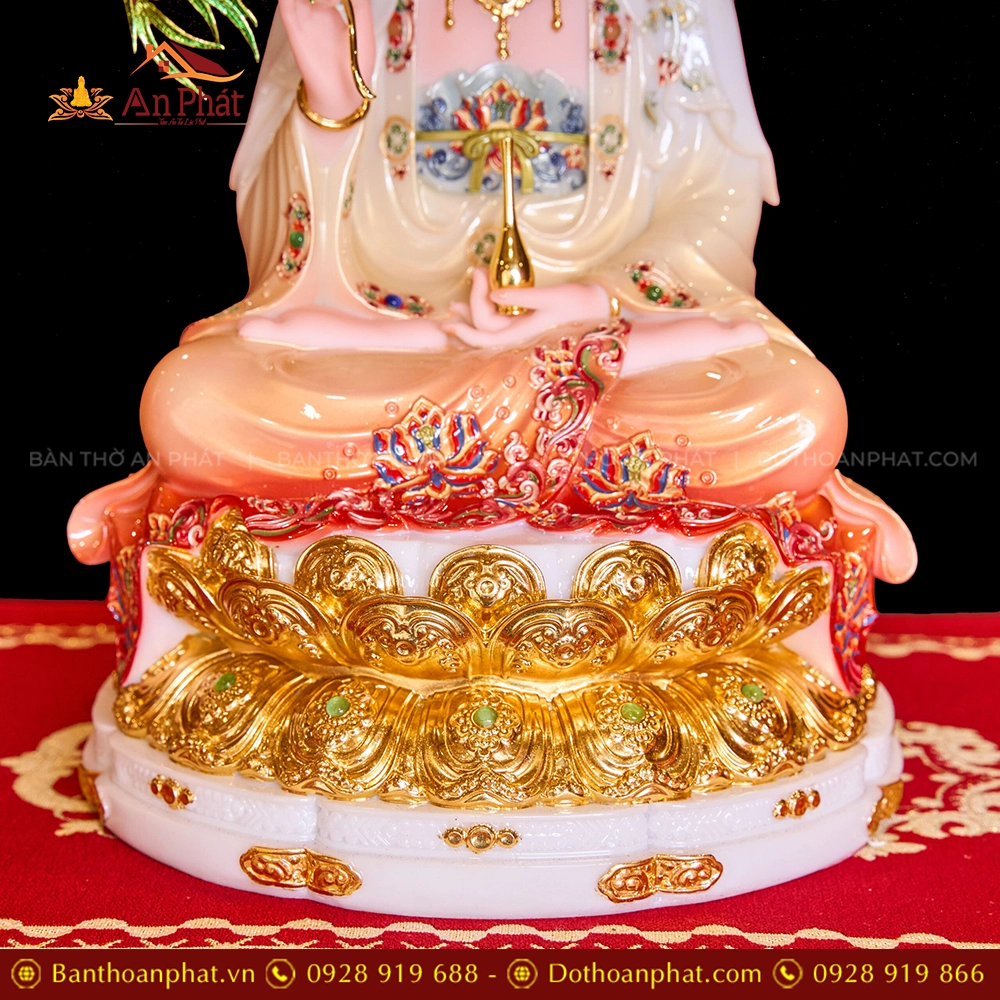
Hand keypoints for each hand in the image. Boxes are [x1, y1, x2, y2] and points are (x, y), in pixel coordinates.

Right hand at [280, 0, 374, 121]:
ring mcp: (303, 15)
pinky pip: (285, 2)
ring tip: (325, 3)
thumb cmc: (355, 67)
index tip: (341, 2)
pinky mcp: (292, 25)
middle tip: (334, 2)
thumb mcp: (365, 30)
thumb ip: (359, 3)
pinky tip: (308, 1)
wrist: (341, 94)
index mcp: (333, 7)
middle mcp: (315, 7)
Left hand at [444, 269, 612, 345]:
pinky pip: (500, 324)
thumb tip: (494, 293)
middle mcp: (520, 340)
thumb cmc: (582, 304)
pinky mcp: (528, 327)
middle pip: (483, 332)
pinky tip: (484, 300)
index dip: (470, 315)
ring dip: (474, 314)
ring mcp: (523, 335)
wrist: (605, 311)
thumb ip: (522, 297)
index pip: (485, 332)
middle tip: (463, 288)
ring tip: (458, 304)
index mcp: (523, 337)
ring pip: (490, 330)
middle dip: (467, 313)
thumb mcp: (552, 297)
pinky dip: (489, 313)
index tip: (468, 287)